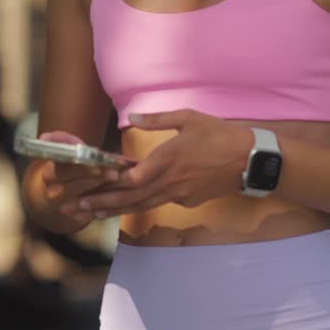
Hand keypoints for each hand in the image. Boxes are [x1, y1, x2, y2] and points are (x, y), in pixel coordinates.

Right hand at [37, 131, 128, 222]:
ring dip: (103, 194)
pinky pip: (91, 214)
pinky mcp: (75, 218)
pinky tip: (117, 198)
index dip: (83, 168)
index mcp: (50, 174)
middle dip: (96, 180)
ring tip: (119, 184)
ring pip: (84, 202)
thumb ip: (61, 140)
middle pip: (75, 187)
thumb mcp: (66, 149)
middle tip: (115, 174)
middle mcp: (53, 193)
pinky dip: (104, 206)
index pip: (65, 171)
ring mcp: (63, 208)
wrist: (62, 190)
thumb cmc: (70, 165)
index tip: (99, 165)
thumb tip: (44, 137)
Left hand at [58, 110, 253, 219]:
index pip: (133, 177)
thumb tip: (133, 117)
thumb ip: (157, 119)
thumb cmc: (219, 134)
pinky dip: (142, 205)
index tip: (90, 187)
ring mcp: (180, 194)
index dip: (110, 185)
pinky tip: (129, 205)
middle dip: (104, 203)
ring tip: (95, 213)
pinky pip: (162, 203)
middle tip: (80, 208)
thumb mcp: (188, 118)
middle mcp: (170, 181)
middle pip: (132, 197)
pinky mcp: (189, 202)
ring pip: (143, 205)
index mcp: (168, 158)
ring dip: (117, 209)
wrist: (250, 160)